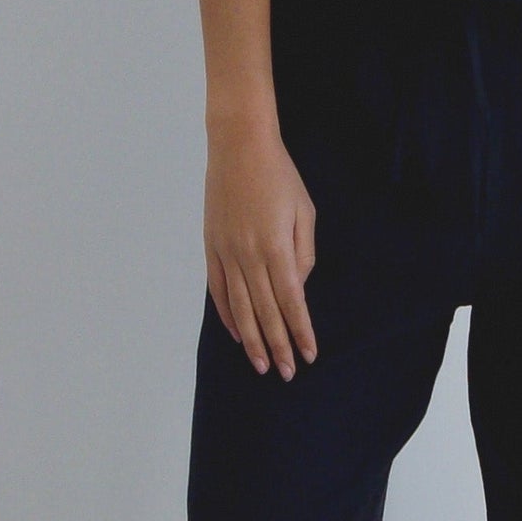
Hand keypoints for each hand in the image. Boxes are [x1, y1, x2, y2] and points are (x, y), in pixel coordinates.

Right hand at [204, 117, 317, 376]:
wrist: (239, 147)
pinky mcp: (211, 248)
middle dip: (278, 346)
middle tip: (288, 373)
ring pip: (240, 308)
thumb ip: (303, 254)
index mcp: (277, 247)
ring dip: (252, 340)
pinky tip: (238, 334)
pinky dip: (228, 316)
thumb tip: (298, 287)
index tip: (309, 354)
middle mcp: (249, 256)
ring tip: (262, 366)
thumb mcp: (304, 212)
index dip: (300, 331)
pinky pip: (219, 291)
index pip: (292, 301)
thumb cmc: (280, 176)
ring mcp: (226, 253)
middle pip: (265, 312)